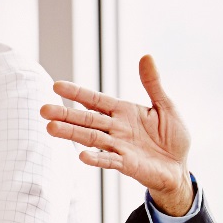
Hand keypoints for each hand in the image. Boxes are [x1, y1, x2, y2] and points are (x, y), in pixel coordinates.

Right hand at [43, 55, 194, 214]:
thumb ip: (152, 84)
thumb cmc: (172, 137)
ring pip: (91, 138)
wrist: (180, 167)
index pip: (95, 100)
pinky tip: (82, 156)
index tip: (56, 86)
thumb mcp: (165, 106)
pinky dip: (97, 159)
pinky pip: (109, 161)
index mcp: (123, 112)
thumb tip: (146, 56)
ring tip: (51, 129)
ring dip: (72, 134)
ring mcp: (119, 147)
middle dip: (65, 115)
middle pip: (86, 120)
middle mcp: (116, 129)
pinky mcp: (127, 164)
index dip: (77, 93)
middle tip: (43, 110)